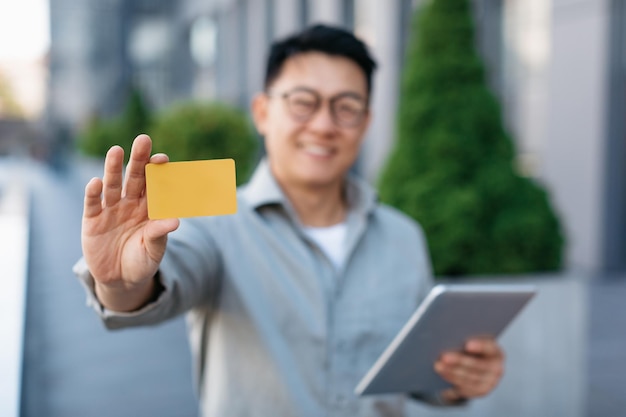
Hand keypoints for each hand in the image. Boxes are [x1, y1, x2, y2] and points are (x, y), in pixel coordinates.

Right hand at [81, 134, 179, 310]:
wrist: (121, 280)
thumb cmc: (143, 261)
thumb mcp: (154, 250)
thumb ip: (160, 233)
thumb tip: (176, 220)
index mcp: (149, 207)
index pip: (155, 184)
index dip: (158, 170)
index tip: (163, 158)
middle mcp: (130, 203)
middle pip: (134, 177)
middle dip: (139, 159)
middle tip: (143, 140)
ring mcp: (110, 210)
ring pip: (113, 185)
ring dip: (113, 168)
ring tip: (116, 151)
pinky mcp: (92, 221)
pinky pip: (92, 204)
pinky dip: (93, 193)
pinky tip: (95, 182)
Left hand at [434, 338, 504, 401]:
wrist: (475, 368)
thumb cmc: (471, 349)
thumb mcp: (473, 342)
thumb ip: (465, 338)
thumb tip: (448, 333)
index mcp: (496, 352)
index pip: (490, 348)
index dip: (480, 346)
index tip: (467, 345)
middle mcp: (497, 368)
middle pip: (478, 365)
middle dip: (460, 361)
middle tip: (444, 357)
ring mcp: (490, 382)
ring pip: (470, 377)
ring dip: (452, 371)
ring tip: (438, 365)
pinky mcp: (480, 391)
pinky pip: (465, 386)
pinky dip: (452, 378)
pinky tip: (442, 372)